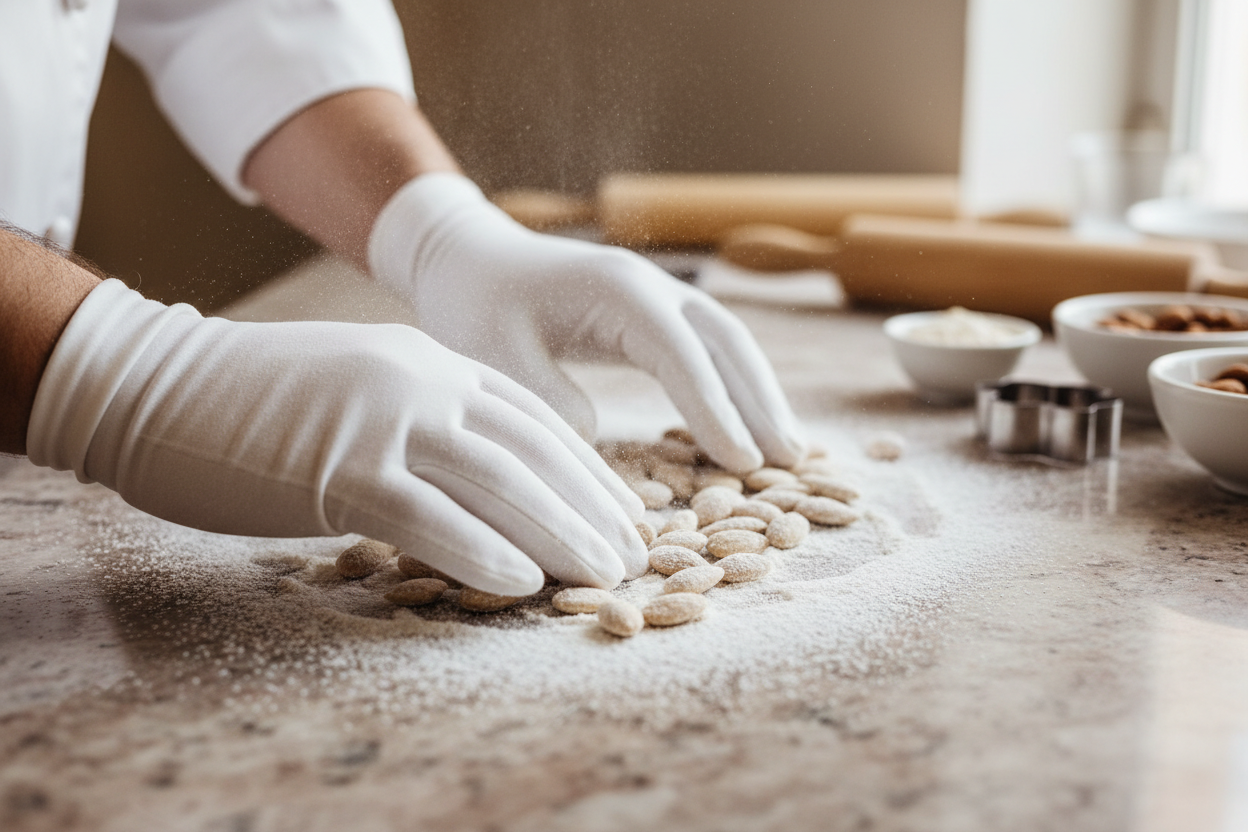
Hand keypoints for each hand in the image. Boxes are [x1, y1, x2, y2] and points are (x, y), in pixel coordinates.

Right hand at [27, 280, 647, 595]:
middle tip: (633, 553)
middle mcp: (419, 382)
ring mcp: (382, 420)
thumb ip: (420, 420)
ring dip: (558, 531)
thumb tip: (473, 477)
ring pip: (496, 480)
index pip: (532, 419)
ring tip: (604, 574)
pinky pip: (427, 515)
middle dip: (589, 505)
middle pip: (530, 449)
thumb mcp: (358, 386)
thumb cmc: (253, 399)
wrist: (156, 383)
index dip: (584, 470)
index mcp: (428, 362)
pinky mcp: (339, 467)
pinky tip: (522, 581)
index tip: (621, 512)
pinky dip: (481, 549)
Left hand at [368, 174, 804, 473]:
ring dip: (760, 393)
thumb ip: (548, 398)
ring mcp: (656, 293)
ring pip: (727, 342)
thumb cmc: (473, 305)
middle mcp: (649, 285)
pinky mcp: (650, 311)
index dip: (717, 410)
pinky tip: (749, 422)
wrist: (464, 257)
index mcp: (617, 290)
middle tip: (792, 461)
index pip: (682, 355)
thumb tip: (597, 441)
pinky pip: (707, 347)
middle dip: (760, 402)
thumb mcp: (494, 356)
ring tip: (790, 450)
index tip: (744, 461)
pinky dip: (734, 384)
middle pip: (725, 342)